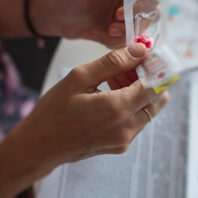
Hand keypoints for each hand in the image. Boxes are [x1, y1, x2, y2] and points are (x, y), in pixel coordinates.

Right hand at [11, 43, 168, 169]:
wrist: (40, 146)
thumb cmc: (53, 112)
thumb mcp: (79, 78)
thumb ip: (113, 62)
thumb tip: (139, 51)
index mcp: (118, 108)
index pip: (155, 85)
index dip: (154, 68)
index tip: (144, 57)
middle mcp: (127, 127)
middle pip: (156, 98)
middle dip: (146, 79)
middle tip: (125, 67)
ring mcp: (125, 139)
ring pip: (148, 109)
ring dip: (138, 92)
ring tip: (113, 81)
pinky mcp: (120, 145)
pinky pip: (137, 121)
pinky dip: (131, 105)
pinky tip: (110, 96)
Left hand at [40, 0, 159, 48]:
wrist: (62, 19)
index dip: (142, 5)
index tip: (120, 14)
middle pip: (152, 14)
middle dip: (132, 24)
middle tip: (112, 27)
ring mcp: (130, 17)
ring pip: (141, 31)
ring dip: (123, 35)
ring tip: (105, 31)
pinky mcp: (124, 32)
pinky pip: (129, 42)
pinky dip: (114, 42)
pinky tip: (98, 35)